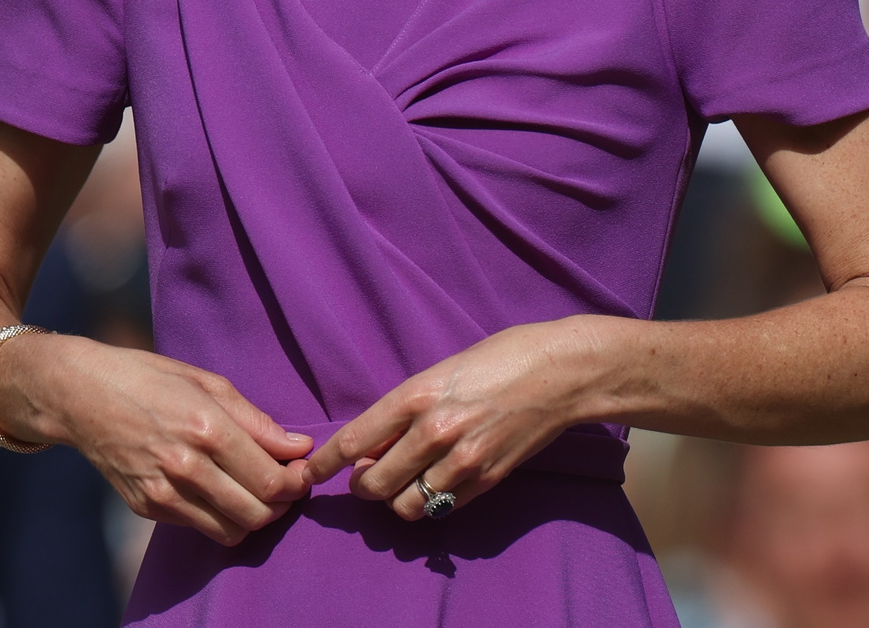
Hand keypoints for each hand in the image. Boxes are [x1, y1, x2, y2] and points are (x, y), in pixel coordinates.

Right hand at [14, 337, 312, 545]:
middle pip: (257, 512)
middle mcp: (186, 466)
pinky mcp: (147, 507)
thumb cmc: (146, 378)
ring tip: (258, 493)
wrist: (80, 395)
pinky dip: (220, 517)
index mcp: (206, 427)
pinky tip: (221, 491)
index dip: (297, 481)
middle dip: (283, 503)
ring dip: (254, 517)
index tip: (303, 471)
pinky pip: (200, 527)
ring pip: (231, 530)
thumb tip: (296, 446)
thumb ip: (255, 420)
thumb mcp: (205, 382)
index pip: (270, 478)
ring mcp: (164, 492)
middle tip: (288, 485)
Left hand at [303, 318, 599, 520]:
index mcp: (416, 396)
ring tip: (399, 481)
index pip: (354, 441)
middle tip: (364, 475)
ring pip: (405, 506)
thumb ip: (403, 409)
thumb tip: (371, 445)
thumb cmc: (497, 359)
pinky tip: (431, 484)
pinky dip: (428, 503)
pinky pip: (441, 509)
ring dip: (394, 499)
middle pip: (373, 483)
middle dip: (360, 485)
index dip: (326, 464)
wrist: (558, 372)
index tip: (310, 473)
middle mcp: (434, 432)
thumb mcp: (438, 372)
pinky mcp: (488, 480)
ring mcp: (463, 461)